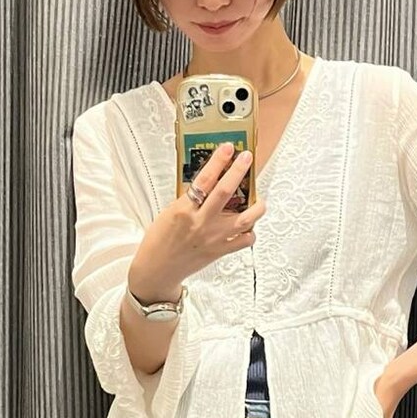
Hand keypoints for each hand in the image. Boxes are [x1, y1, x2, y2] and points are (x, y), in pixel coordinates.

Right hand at [132, 145, 265, 294]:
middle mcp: (201, 223)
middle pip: (226, 192)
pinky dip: (250, 232)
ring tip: (258, 199)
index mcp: (184, 210)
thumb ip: (188, 199)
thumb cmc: (160, 239)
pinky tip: (248, 226)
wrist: (158, 268)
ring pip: (245, 219)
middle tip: (247, 158)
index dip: (218, 161)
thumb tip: (209, 181)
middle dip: (239, 171)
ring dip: (256, 206)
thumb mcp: (169, 212)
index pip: (204, 180)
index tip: (227, 148)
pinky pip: (244, 241)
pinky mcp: (220, 252)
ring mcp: (213, 238)